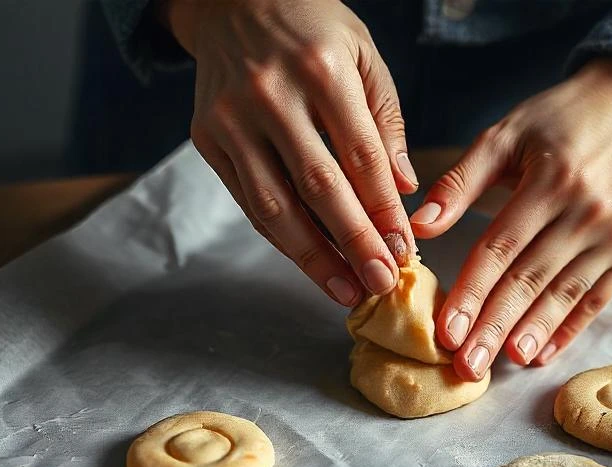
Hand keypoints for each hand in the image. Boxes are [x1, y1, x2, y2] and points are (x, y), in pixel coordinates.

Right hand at [160, 0, 416, 306]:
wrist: (232, 0)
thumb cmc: (312, 30)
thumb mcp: (364, 56)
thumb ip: (386, 123)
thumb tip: (403, 190)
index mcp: (321, 70)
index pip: (360, 157)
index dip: (384, 211)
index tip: (405, 250)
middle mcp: (271, 95)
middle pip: (319, 188)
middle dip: (355, 244)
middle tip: (381, 283)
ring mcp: (232, 119)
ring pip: (276, 207)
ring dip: (315, 258)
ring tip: (347, 291)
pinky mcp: (207, 138)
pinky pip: (250, 203)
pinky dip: (282, 240)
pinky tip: (312, 265)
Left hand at [411, 58, 611, 379]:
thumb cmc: (556, 122)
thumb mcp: (505, 133)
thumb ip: (460, 181)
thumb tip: (419, 226)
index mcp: (551, 180)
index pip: (500, 247)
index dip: (471, 292)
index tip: (446, 331)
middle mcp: (589, 210)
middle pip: (530, 279)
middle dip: (494, 326)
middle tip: (466, 367)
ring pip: (564, 294)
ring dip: (531, 334)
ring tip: (502, 366)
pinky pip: (597, 299)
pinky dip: (569, 329)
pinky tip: (541, 355)